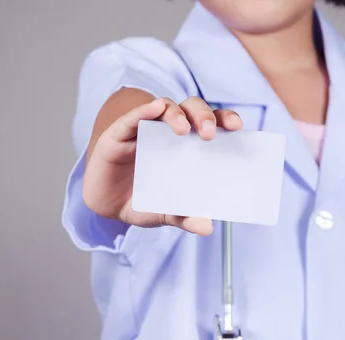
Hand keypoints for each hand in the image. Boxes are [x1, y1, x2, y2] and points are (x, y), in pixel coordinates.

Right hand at [82, 96, 242, 235]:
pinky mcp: (119, 133)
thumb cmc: (142, 199)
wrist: (106, 205)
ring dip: (176, 114)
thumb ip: (185, 216)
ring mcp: (145, 129)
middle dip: (204, 116)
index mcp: (188, 145)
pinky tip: (155, 108)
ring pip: (165, 107)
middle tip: (209, 134)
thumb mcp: (165, 211)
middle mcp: (169, 131)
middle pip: (192, 110)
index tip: (238, 127)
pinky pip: (133, 117)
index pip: (212, 124)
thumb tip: (207, 227)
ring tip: (182, 129)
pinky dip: (144, 110)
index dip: (225, 119)